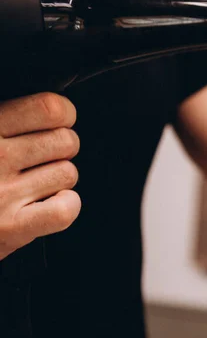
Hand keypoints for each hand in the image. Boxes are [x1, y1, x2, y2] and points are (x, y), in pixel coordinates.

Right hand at [0, 93, 80, 259]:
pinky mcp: (9, 229)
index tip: (57, 120)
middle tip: (42, 156)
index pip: (50, 109)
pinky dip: (65, 206)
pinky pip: (64, 209)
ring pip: (68, 173)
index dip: (63, 114)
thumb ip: (5, 117)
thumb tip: (52, 108)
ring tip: (33, 181)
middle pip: (66, 142)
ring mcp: (0, 194)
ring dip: (59, 178)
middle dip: (62, 148)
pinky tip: (46, 203)